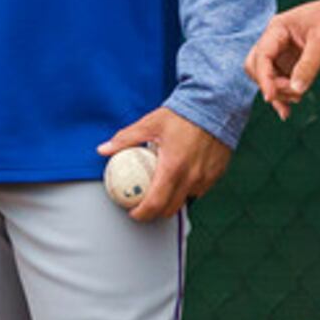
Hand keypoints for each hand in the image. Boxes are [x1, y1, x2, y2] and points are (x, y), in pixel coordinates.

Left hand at [99, 109, 231, 221]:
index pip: (154, 204)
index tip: (133, 212)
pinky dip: (188, 189)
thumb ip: (125, 139)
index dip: (141, 214)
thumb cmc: (182, 115)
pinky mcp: (216, 175)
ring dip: (172, 201)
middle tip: (144, 204)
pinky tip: (181, 178)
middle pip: (170, 209)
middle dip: (155, 212)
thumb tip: (103, 150)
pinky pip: (199, 190)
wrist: (215, 105)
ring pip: (186, 200)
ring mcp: (206, 178)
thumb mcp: (149, 124)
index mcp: (173, 168)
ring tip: (162, 191)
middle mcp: (191, 177)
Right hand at [243, 0, 319, 120]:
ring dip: (278, 92)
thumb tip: (296, 90)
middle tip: (294, 93)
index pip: (262, 55)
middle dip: (271, 84)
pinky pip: (277, 83)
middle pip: (256, 67)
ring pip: (266, 77)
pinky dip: (281, 96)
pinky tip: (286, 112)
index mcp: (277, 29)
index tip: (270, 97)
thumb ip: (309, 65)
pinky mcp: (287, 64)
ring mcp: (279, 54)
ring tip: (298, 98)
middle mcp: (274, 41)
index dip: (263, 77)